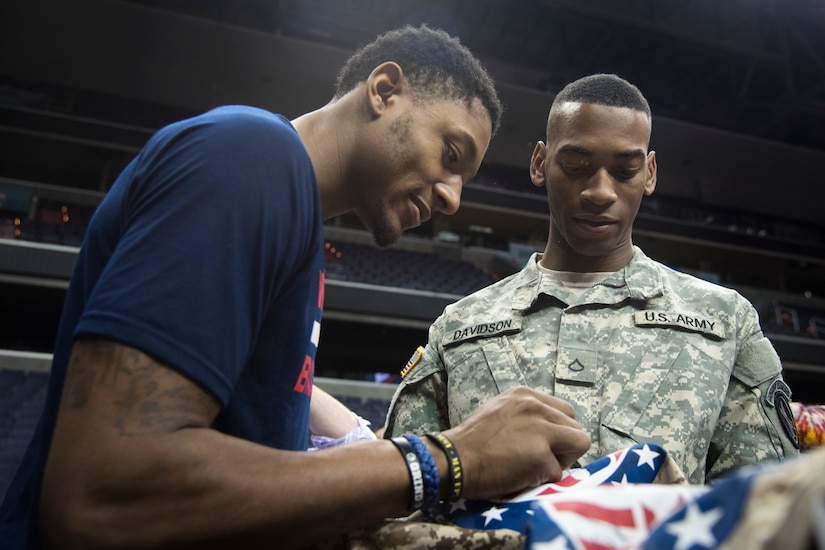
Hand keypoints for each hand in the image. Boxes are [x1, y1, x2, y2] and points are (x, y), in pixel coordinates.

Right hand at [443, 386, 589, 499]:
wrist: (453, 460)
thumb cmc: (471, 442)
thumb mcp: (500, 412)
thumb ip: (526, 416)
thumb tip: (550, 433)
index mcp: (525, 395)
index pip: (564, 411)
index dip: (558, 432)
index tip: (543, 444)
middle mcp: (536, 406)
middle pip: (575, 427)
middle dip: (563, 446)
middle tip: (540, 459)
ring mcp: (541, 429)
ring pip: (580, 443)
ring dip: (561, 460)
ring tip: (535, 467)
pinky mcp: (541, 455)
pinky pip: (558, 472)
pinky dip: (543, 479)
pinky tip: (521, 476)